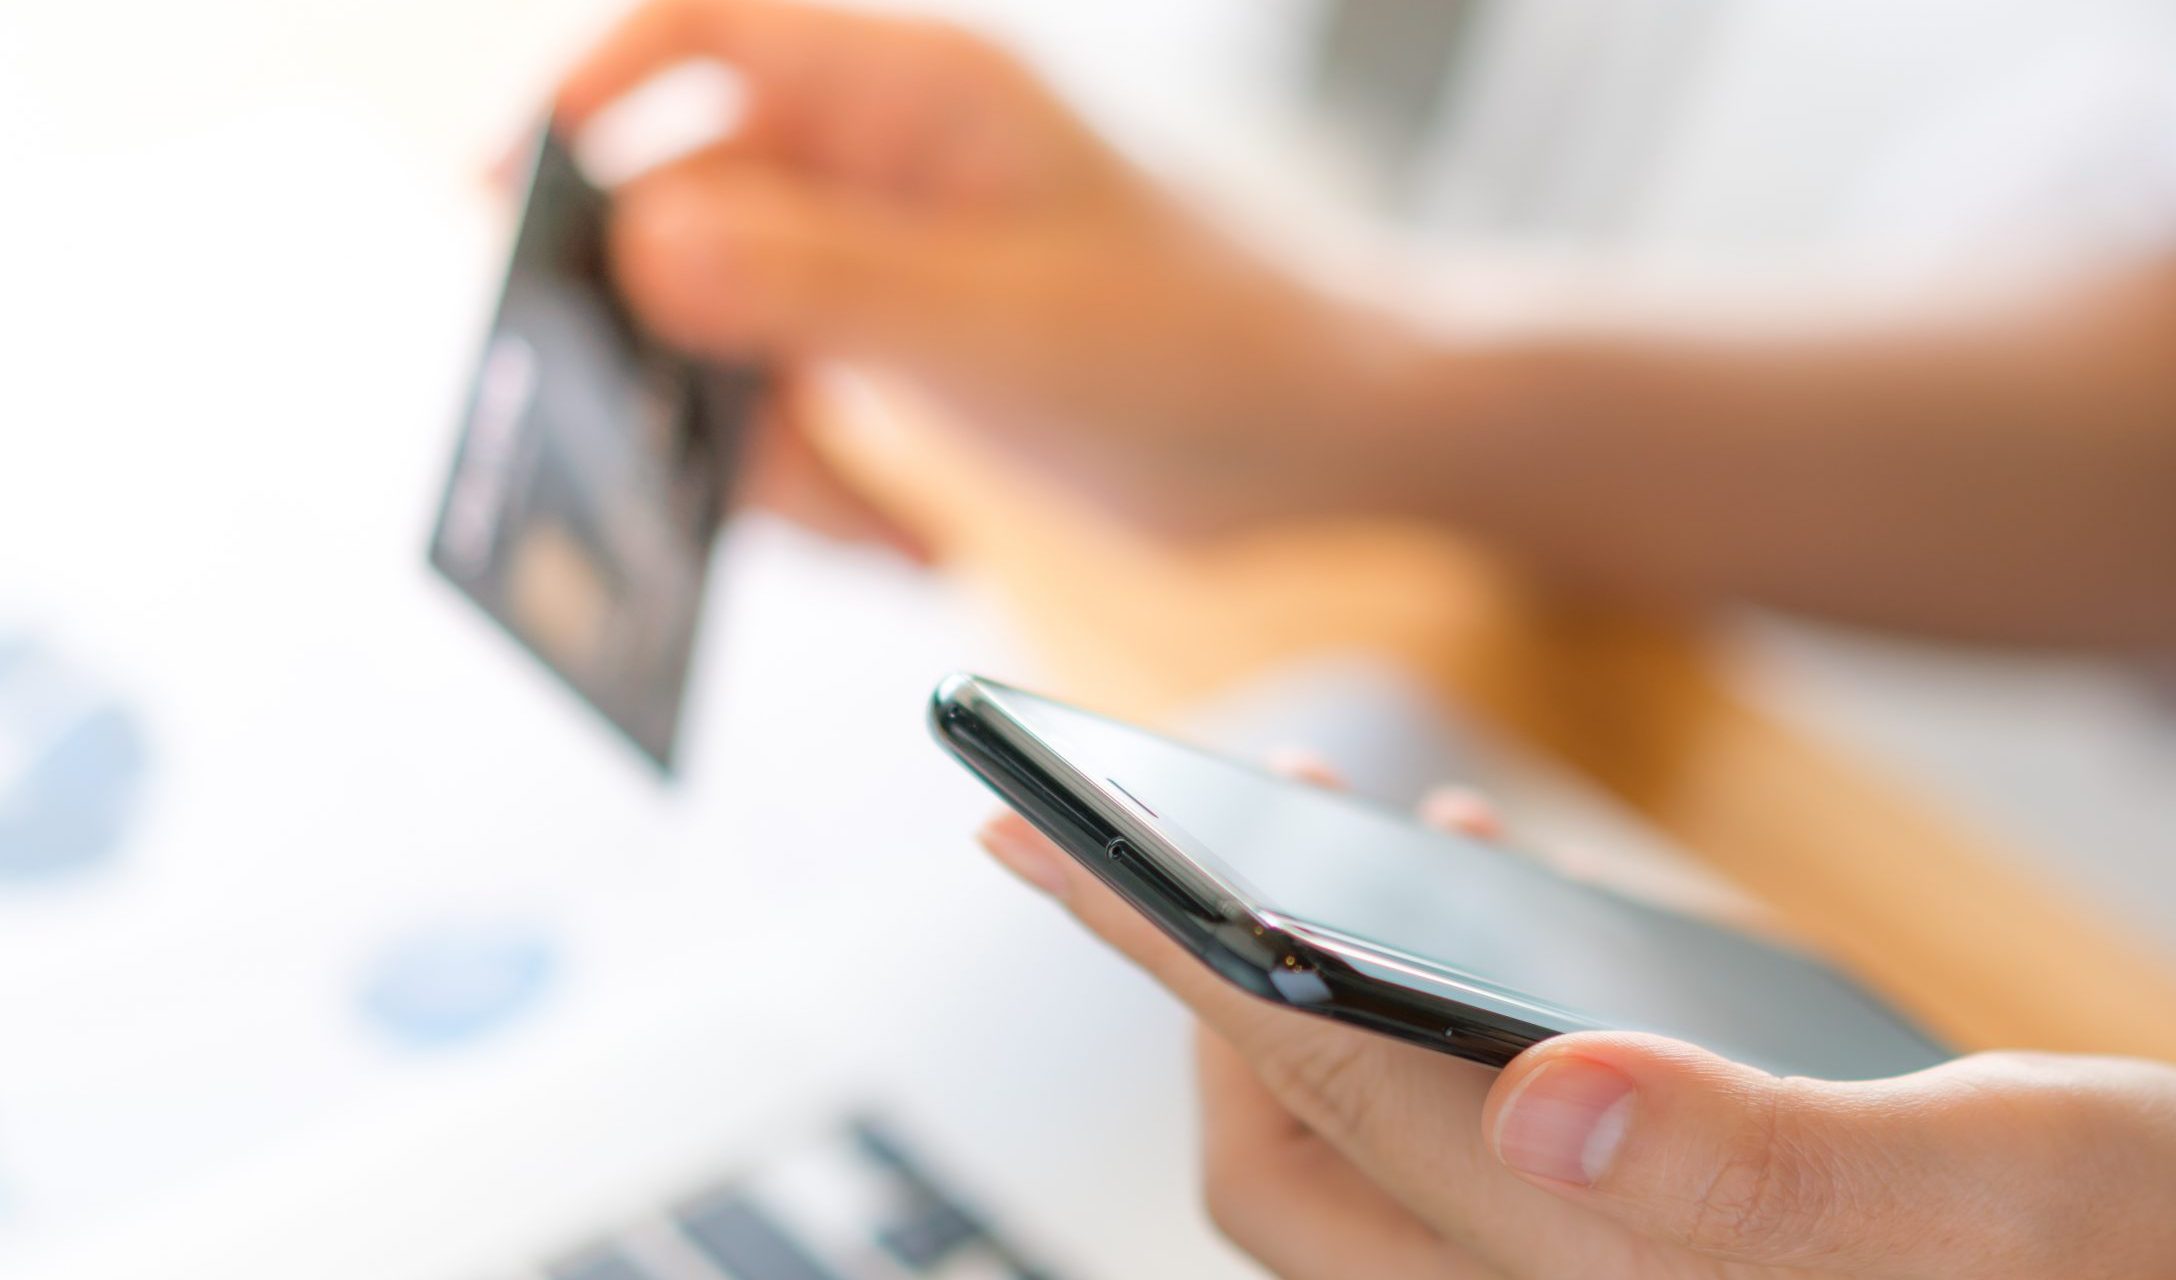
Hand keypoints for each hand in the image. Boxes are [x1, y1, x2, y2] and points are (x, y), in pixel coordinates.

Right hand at [553, 0, 1411, 551]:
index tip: (505, 206)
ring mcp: (887, 258)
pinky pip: (789, 403)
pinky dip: (810, 481)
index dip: (582, 95)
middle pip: (683, 203)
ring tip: (856, 524)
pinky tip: (895, 540)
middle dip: (663, 335)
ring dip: (747, 437)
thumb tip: (641, 244)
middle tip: (653, 444)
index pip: (699, 34)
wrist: (1332, 439)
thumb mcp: (1013, 325)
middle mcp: (883, 159)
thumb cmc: (1215, 347)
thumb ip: (831, 284)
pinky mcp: (905, 351)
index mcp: (915, 91)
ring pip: (724, 330)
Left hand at [974, 761, 2175, 1279]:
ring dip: (1291, 994)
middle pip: (1288, 1166)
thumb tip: (1551, 1095)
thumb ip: (1772, 1168)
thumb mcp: (2016, 1191)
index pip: (1331, 1115)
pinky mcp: (1649, 1263)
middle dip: (1191, 984)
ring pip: (1354, 1167)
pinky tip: (1470, 893)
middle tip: (1125, 818)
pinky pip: (1460, 1157)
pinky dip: (1413, 1025)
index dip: (1173, 961)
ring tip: (1295, 817)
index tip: (1048, 830)